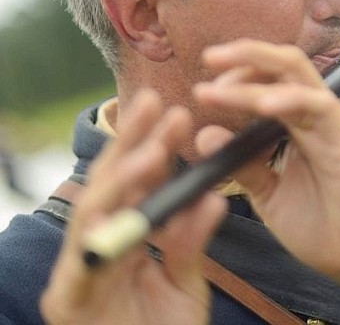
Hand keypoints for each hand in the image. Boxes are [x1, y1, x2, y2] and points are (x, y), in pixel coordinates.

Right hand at [40, 89, 226, 324]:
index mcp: (125, 237)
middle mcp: (97, 246)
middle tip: (154, 102)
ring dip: (121, 177)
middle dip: (130, 142)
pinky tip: (119, 201)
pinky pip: (85, 257)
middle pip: (110, 184)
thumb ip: (191, 244)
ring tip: (151, 149)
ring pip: (93, 210)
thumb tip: (213, 198)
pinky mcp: (67, 298)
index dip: (153, 146)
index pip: (137, 183)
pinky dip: (102, 229)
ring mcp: (78, 270)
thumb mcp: (186, 284)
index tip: (178, 115)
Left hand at [193, 39, 339, 304]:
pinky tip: (261, 106)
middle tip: (206, 59)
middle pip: (283, 63)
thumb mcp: (269, 193)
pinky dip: (288, 99)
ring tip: (217, 88)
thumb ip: (243, 163)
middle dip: (244, 55)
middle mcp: (316, 113)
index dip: (237, 73)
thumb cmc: (320, 225)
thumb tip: (206, 133)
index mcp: (299, 122)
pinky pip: (318, 105)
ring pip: (295, 76)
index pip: (270, 78)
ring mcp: (333, 121)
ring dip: (254, 74)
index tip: (202, 87)